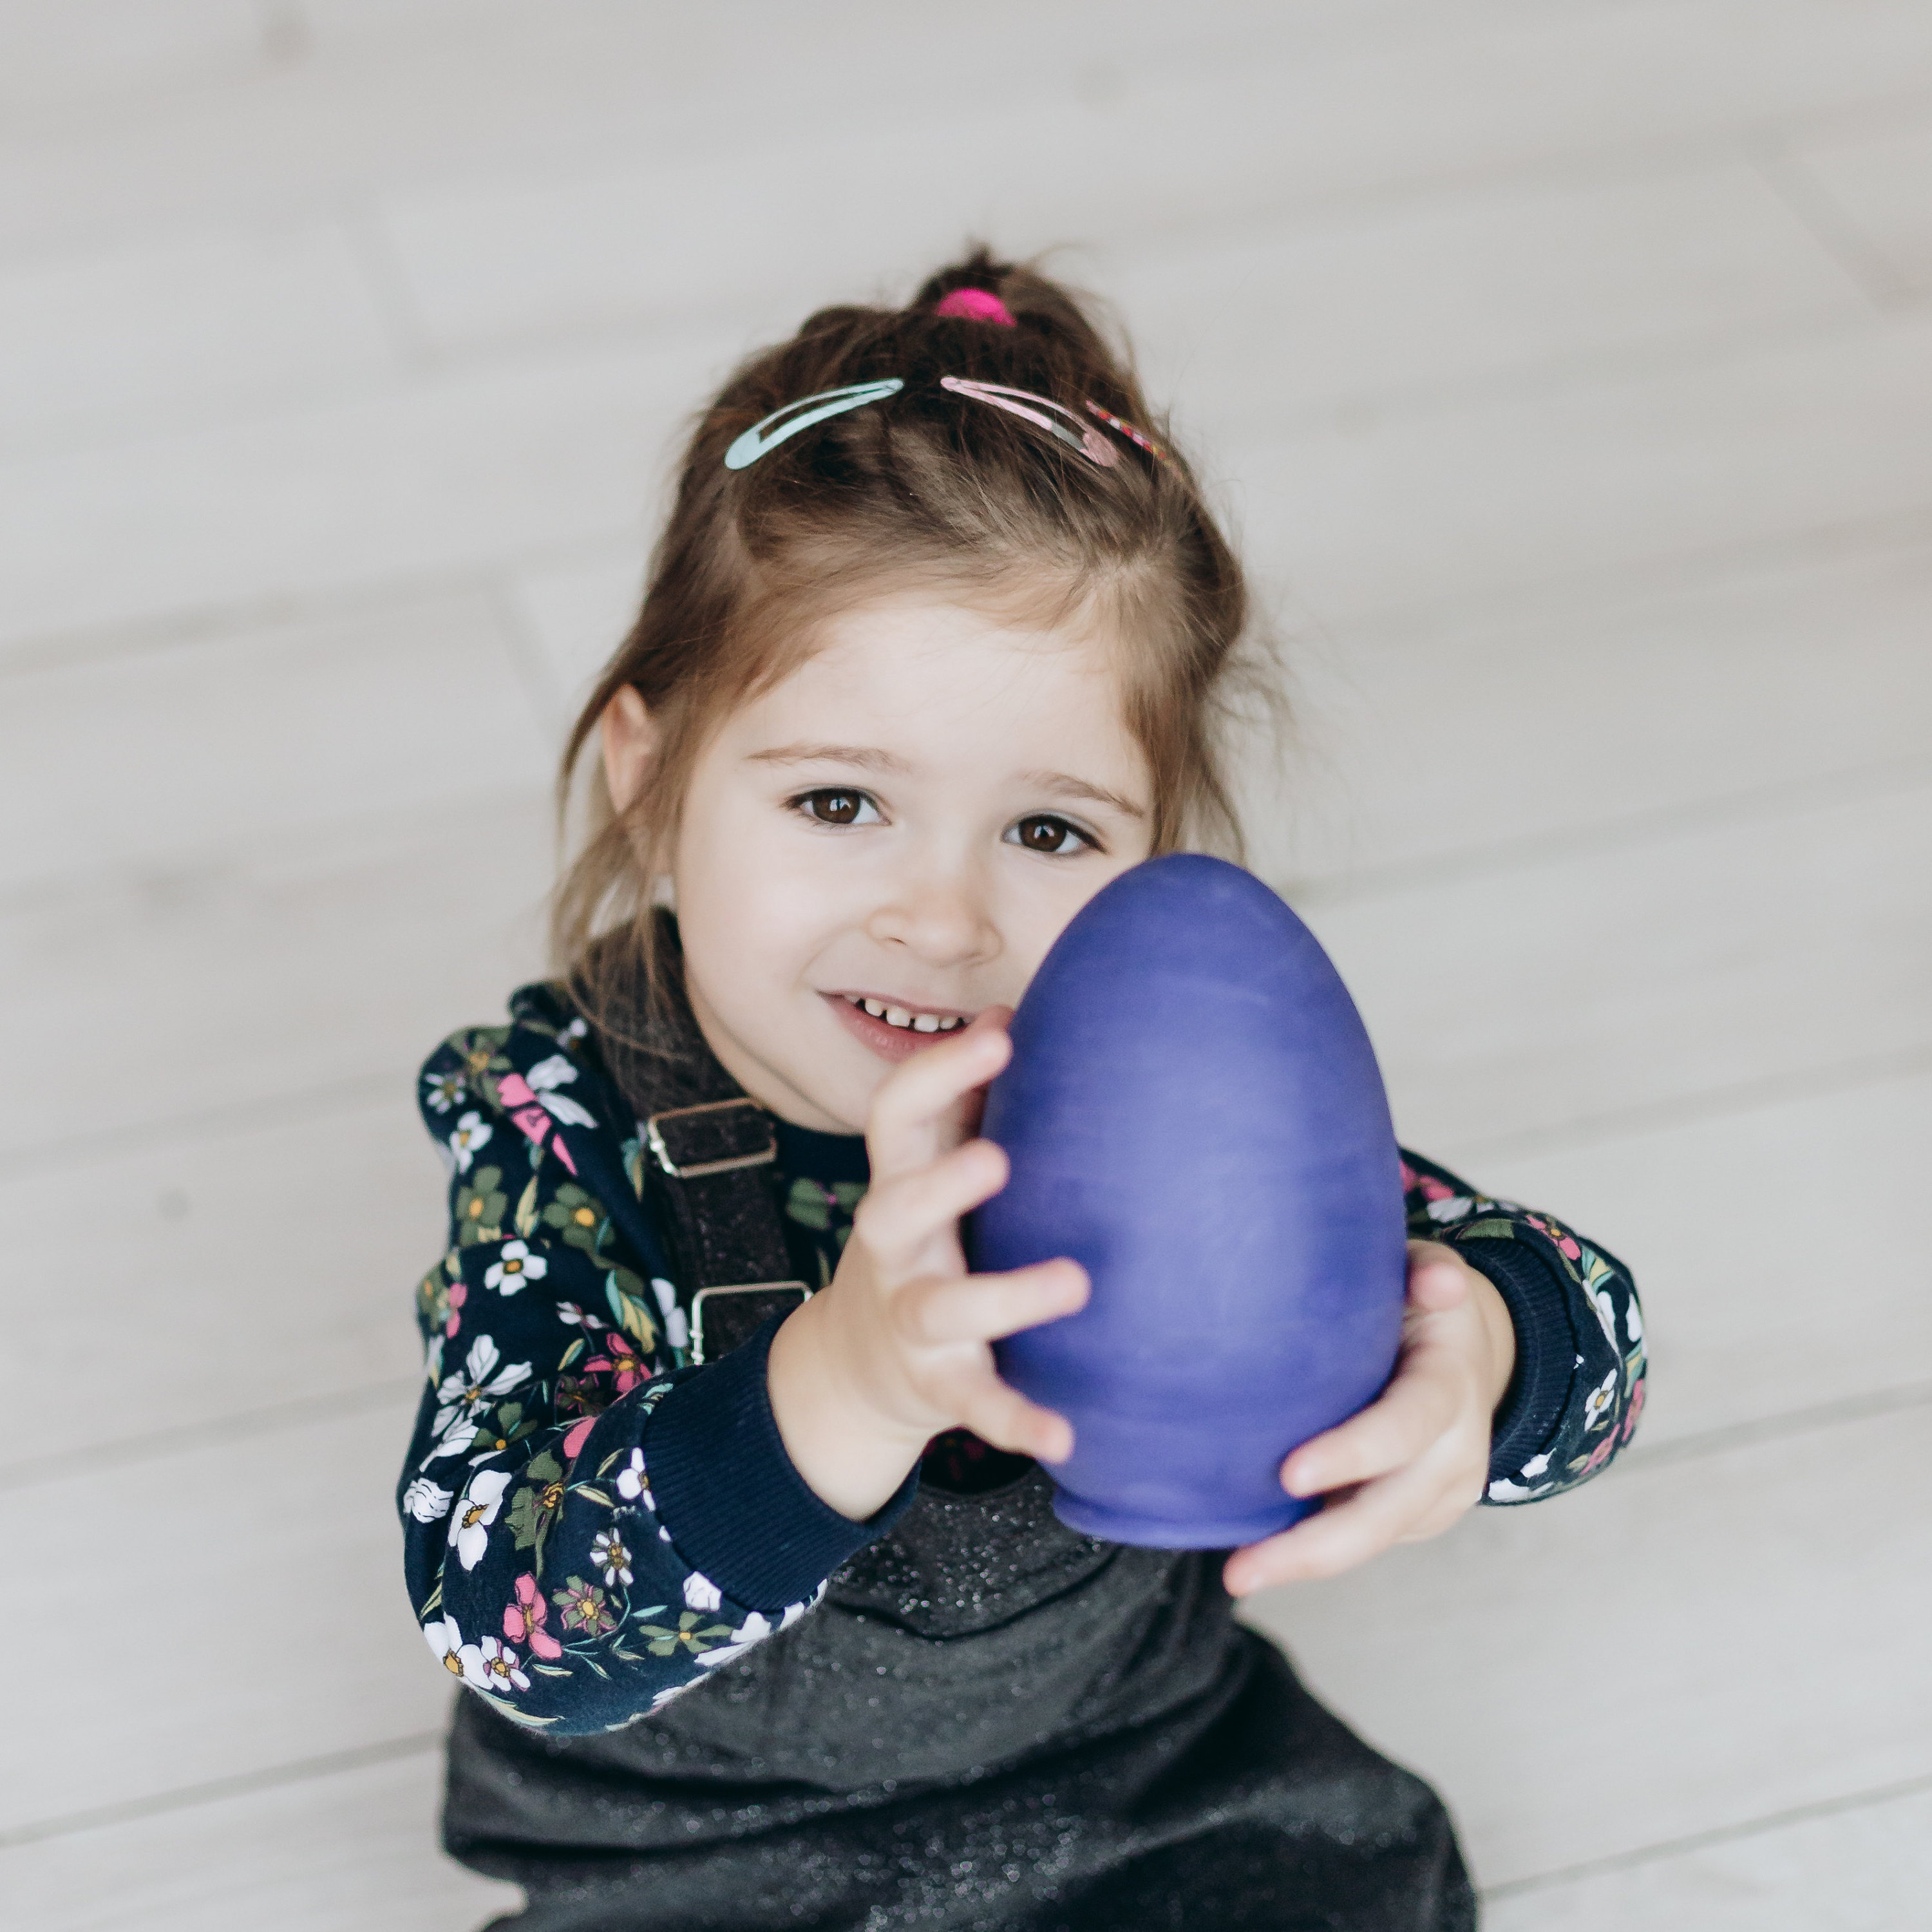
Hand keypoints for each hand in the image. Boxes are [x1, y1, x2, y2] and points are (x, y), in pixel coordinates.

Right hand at [765, 1010, 1088, 1520]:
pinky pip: (976, 1407)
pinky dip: (1017, 1421)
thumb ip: (966, 1102)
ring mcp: (912, 1320)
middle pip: (894, 1209)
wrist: (860, 1364)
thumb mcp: (928, 1170)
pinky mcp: (938, 1385)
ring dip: (1006, 1296)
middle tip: (999, 1156)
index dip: (938, 1072)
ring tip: (1077, 1281)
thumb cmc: (924, 1238)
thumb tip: (1014, 1004)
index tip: (1000, 1031)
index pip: (895, 1117)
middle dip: (942, 1183)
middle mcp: (894, 1250)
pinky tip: (1066, 1435)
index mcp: (899, 1184)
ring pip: (941, 1309)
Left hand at [1221, 1241, 1514, 1597]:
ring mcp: (1442, 1493)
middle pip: (1387, 1512)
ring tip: (1238, 1573)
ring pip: (1374, 1540)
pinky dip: (1316, 1549)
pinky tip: (1263, 1553)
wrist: (1470, 1350)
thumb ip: (1427, 1271)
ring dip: (1303, 1561)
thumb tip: (1439, 1280)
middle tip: (1243, 1566)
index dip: (1352, 1453)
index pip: (1405, 1426)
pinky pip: (1367, 1539)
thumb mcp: (1428, 1272)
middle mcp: (1456, 1450)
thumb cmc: (1422, 1303)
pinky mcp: (1421, 1515)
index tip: (1288, 1474)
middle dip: (1315, 1544)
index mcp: (1451, 1384)